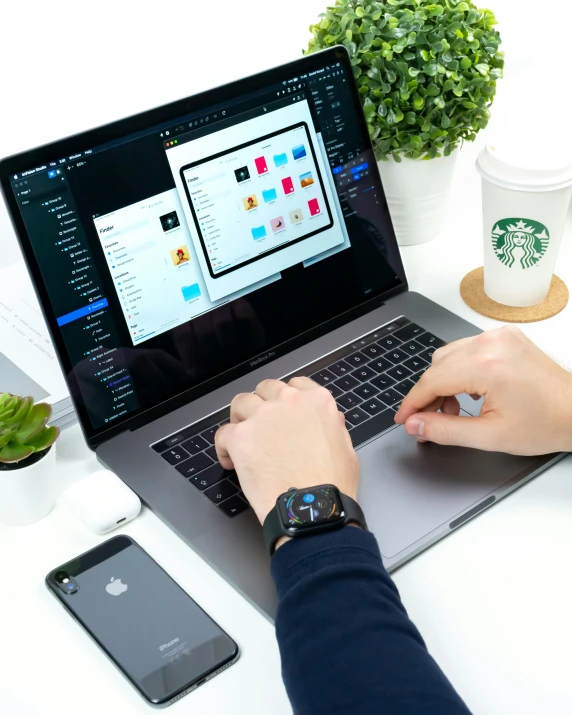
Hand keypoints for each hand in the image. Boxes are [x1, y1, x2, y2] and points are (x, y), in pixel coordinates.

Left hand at [215, 377, 359, 523]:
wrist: (312, 509)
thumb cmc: (331, 486)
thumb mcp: (347, 449)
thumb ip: (335, 427)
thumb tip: (331, 419)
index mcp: (316, 401)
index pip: (295, 385)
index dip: (286, 400)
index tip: (283, 413)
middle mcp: (288, 401)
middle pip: (265, 390)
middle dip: (262, 406)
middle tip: (263, 427)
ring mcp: (262, 417)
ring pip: (241, 403)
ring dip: (241, 419)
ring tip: (244, 439)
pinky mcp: (241, 437)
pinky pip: (223, 433)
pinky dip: (224, 447)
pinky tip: (231, 460)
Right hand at [395, 326, 571, 455]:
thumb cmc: (545, 424)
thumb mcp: (489, 436)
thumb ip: (444, 430)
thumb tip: (415, 424)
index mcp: (486, 365)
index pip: (431, 381)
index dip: (412, 404)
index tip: (403, 420)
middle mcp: (490, 343)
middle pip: (436, 366)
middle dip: (429, 396)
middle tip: (431, 422)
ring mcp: (498, 336)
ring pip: (448, 355)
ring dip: (443, 382)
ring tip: (454, 409)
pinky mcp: (505, 336)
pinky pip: (467, 349)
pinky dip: (459, 369)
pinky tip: (469, 391)